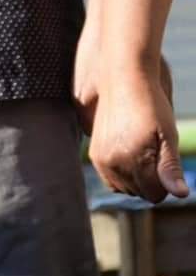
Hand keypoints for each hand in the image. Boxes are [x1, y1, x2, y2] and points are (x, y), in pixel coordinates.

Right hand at [88, 67, 187, 201]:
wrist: (121, 80)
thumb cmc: (151, 105)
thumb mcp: (168, 135)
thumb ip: (171, 168)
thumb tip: (181, 195)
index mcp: (133, 160)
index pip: (155, 194)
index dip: (166, 182)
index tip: (166, 159)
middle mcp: (112, 163)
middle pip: (139, 193)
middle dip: (150, 180)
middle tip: (153, 149)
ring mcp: (100, 160)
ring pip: (124, 188)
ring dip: (135, 177)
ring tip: (141, 149)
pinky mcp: (94, 155)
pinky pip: (111, 179)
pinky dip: (122, 172)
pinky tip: (128, 152)